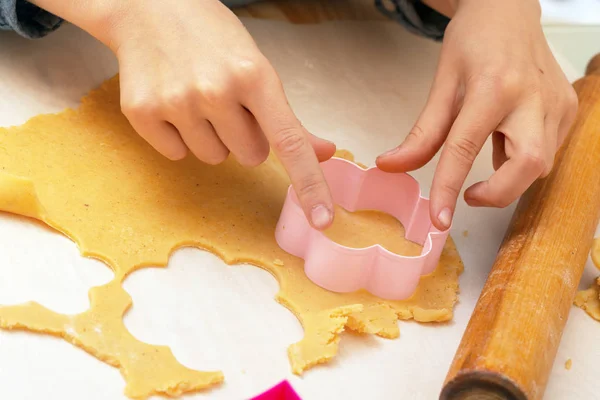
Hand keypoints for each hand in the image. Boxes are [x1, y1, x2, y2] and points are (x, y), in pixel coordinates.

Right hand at [32, 0, 336, 229]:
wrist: (147, 8)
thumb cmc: (212, 38)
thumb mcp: (256, 67)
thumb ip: (289, 118)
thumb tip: (325, 153)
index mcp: (254, 76)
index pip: (290, 143)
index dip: (310, 185)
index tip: (323, 220)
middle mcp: (216, 91)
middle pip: (250, 157)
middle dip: (245, 136)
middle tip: (228, 102)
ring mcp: (177, 103)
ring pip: (214, 158)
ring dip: (212, 137)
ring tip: (199, 98)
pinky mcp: (142, 113)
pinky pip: (176, 154)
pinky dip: (179, 136)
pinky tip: (173, 102)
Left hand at [377, 0, 577, 229]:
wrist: (509, 9)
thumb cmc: (473, 41)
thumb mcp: (441, 83)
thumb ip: (421, 133)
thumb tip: (390, 167)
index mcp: (492, 87)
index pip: (466, 148)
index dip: (449, 188)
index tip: (439, 220)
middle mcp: (532, 96)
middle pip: (528, 166)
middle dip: (498, 194)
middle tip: (470, 195)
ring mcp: (557, 102)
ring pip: (541, 165)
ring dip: (509, 175)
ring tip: (488, 149)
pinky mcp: (568, 108)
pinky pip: (548, 152)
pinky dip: (523, 160)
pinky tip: (507, 137)